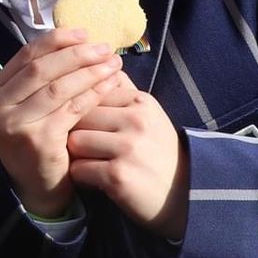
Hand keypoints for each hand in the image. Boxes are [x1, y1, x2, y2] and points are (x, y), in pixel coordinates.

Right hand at [0, 28, 122, 218]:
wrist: (38, 187)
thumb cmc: (39, 139)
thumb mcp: (31, 106)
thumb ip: (43, 77)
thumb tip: (79, 39)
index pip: (26, 55)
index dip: (57, 41)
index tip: (84, 33)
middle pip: (41, 69)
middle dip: (76, 54)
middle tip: (104, 47)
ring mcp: (15, 124)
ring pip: (57, 87)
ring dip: (89, 71)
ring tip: (112, 62)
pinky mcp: (38, 140)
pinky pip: (71, 109)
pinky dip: (93, 93)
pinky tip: (110, 85)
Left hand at [67, 77, 189, 238]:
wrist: (184, 197)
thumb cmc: (159, 154)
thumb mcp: (149, 115)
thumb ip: (123, 90)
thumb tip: (99, 61)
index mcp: (141, 101)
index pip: (91, 91)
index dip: (80, 108)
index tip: (86, 125)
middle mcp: (136, 120)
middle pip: (78, 114)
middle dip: (73, 131)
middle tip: (80, 146)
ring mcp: (127, 148)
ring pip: (75, 141)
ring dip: (75, 156)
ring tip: (88, 163)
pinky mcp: (118, 176)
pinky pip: (79, 169)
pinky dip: (81, 178)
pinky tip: (93, 180)